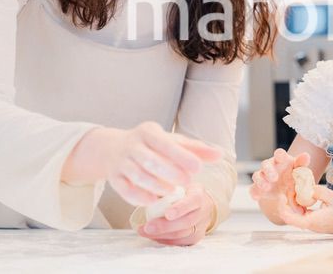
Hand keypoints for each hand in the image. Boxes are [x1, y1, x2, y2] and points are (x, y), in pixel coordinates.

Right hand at [65, 122, 221, 206]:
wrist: (112, 149)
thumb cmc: (152, 146)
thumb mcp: (172, 142)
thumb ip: (196, 149)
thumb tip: (220, 154)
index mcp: (149, 132)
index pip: (165, 143)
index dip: (182, 156)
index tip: (198, 168)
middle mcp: (133, 145)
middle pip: (150, 160)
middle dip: (169, 172)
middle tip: (187, 183)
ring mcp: (121, 162)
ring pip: (137, 175)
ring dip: (155, 185)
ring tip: (171, 192)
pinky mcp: (113, 177)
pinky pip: (123, 189)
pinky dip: (137, 197)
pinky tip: (152, 201)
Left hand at [136, 183, 214, 245]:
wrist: (202, 204)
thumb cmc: (185, 193)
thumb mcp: (179, 185)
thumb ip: (167, 189)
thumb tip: (148, 191)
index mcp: (199, 195)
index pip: (192, 201)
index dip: (180, 209)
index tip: (167, 214)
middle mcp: (203, 211)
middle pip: (186, 222)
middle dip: (165, 226)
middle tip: (147, 227)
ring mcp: (201, 226)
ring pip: (182, 234)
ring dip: (161, 235)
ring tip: (144, 232)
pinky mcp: (195, 238)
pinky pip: (179, 242)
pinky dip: (164, 240)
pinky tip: (152, 236)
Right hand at [250, 148, 310, 213]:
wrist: (286, 190)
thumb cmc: (293, 175)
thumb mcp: (299, 170)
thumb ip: (302, 164)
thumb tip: (307, 155)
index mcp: (281, 160)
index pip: (279, 153)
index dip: (279, 154)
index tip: (281, 156)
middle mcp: (270, 167)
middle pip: (265, 164)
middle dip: (269, 170)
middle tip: (274, 178)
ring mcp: (263, 177)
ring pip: (257, 175)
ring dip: (261, 181)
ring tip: (267, 187)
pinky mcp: (258, 188)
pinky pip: (253, 189)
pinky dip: (254, 192)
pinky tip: (257, 196)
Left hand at [278, 185, 332, 234]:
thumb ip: (318, 192)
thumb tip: (307, 187)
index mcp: (311, 222)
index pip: (288, 217)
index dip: (281, 206)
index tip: (281, 194)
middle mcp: (310, 225)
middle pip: (291, 215)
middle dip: (287, 202)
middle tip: (288, 187)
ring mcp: (314, 224)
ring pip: (297, 213)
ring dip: (294, 202)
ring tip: (295, 188)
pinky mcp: (318, 221)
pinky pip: (304, 213)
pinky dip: (302, 204)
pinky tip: (306, 193)